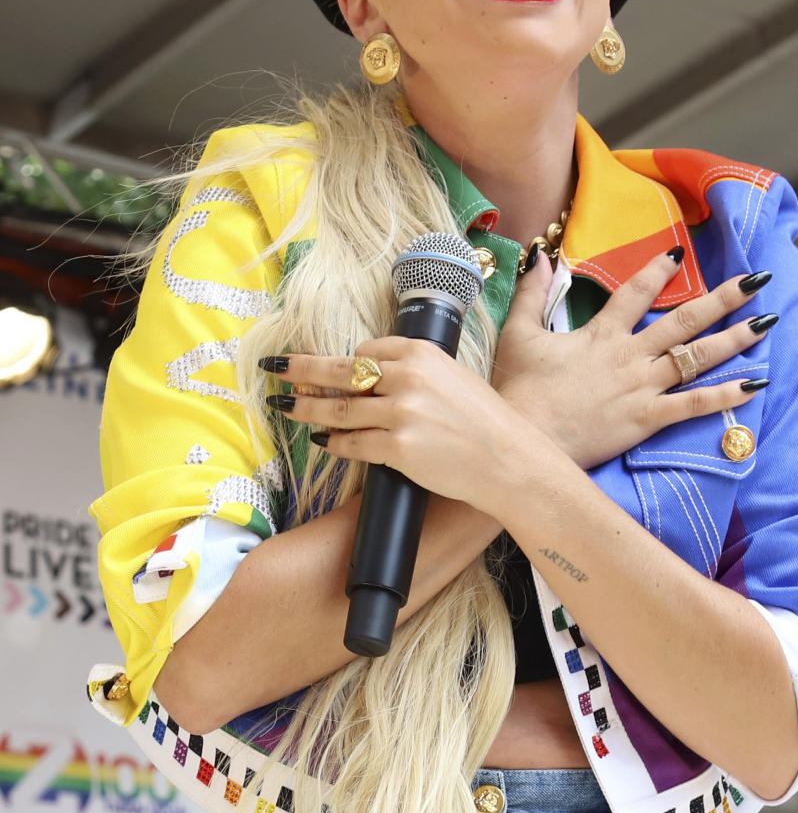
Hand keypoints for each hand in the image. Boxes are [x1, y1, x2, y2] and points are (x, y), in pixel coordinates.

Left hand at [261, 341, 535, 509]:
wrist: (509, 460)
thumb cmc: (486, 422)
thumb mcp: (453, 378)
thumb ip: (416, 373)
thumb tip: (376, 378)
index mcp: (420, 354)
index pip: (366, 352)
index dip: (349, 364)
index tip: (331, 371)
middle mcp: (406, 378)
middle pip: (339, 372)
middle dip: (300, 369)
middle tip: (273, 366)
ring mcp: (399, 414)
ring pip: (338, 411)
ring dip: (306, 409)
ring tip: (284, 406)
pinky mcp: (397, 449)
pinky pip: (352, 444)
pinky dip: (334, 444)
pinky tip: (322, 443)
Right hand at [492, 249, 775, 468]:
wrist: (526, 440)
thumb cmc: (519, 391)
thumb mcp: (519, 335)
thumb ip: (531, 294)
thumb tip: (541, 257)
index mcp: (601, 334)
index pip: (635, 293)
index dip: (658, 271)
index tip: (680, 253)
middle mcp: (630, 356)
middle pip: (684, 321)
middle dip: (722, 298)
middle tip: (755, 280)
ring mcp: (642, 388)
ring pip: (697, 358)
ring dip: (735, 340)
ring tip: (766, 323)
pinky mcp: (647, 420)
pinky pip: (693, 405)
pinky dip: (725, 396)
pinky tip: (755, 385)